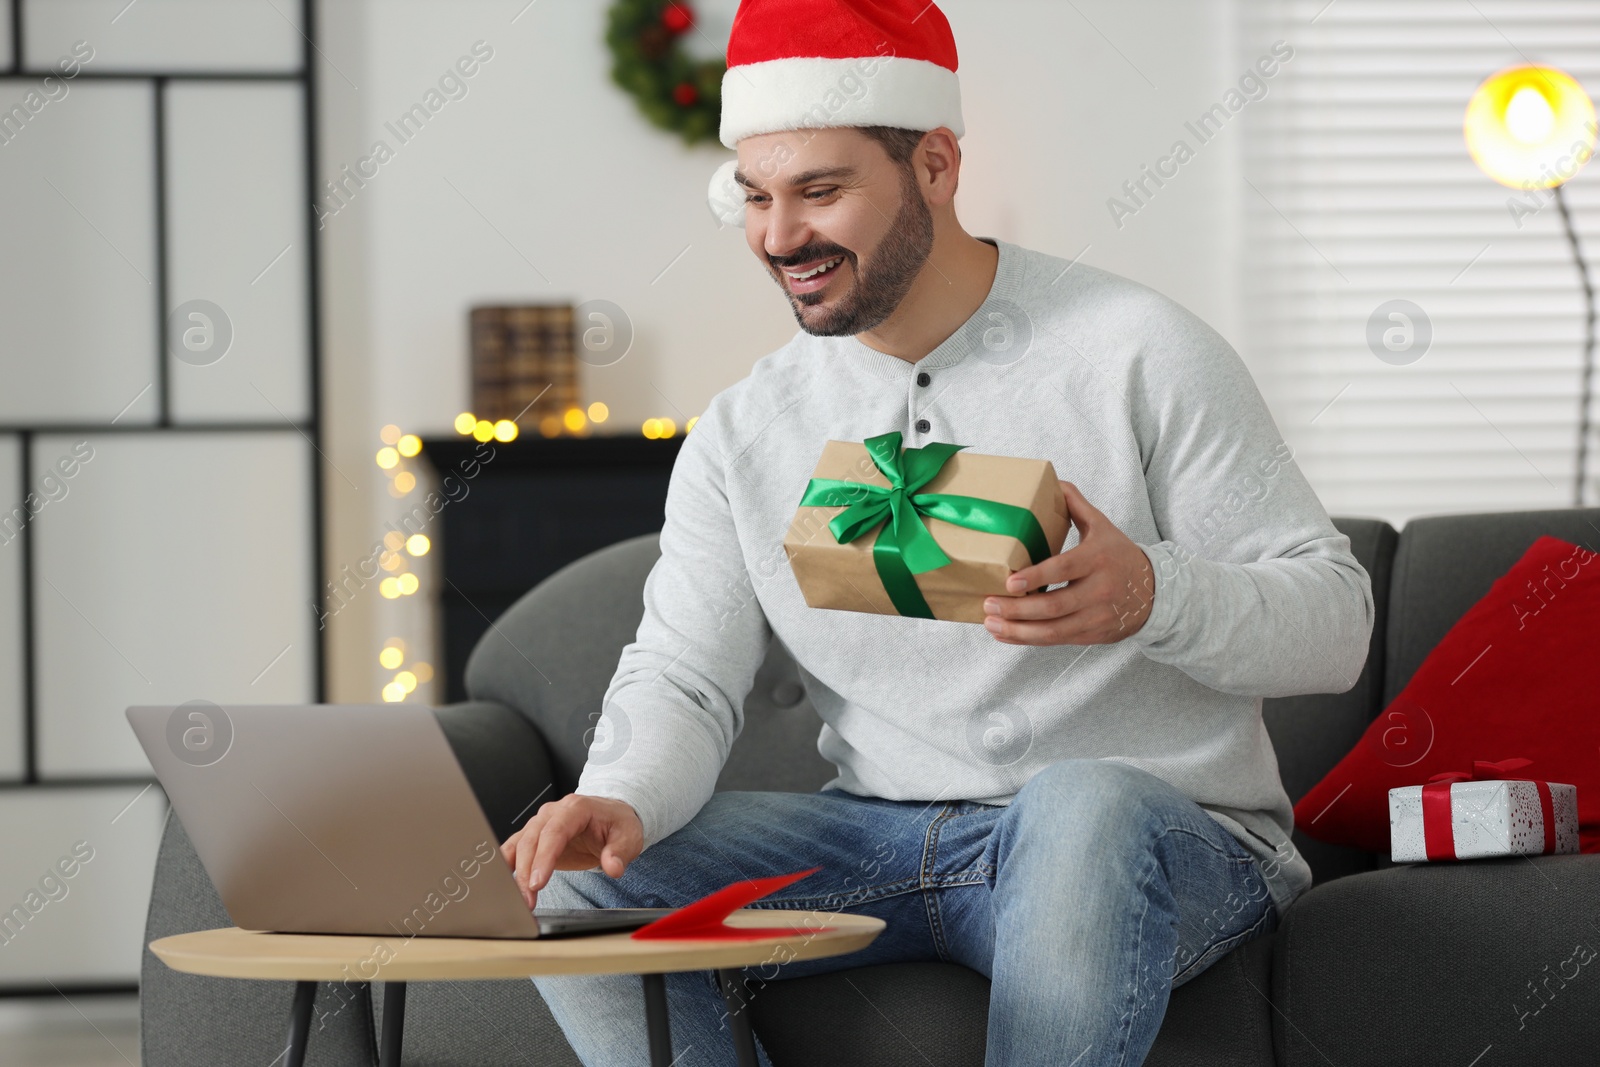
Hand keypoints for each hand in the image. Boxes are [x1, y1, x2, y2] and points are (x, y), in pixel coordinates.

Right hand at [499, 793, 643, 908]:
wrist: (610, 817)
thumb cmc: (617, 824)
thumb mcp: (629, 836)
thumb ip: (620, 852)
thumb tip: (612, 866)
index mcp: (576, 808)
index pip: (555, 832)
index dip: (544, 857)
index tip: (537, 882)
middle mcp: (553, 812)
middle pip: (532, 840)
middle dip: (526, 871)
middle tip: (527, 900)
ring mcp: (541, 823)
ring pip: (519, 845)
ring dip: (514, 872)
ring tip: (517, 898)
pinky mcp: (535, 837)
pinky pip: (514, 848)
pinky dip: (505, 864)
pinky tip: (501, 882)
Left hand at [982, 480, 1154, 644]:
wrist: (1154, 592)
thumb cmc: (1119, 555)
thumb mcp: (1102, 526)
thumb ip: (1076, 504)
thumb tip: (1052, 480)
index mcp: (1098, 558)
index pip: (1064, 569)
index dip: (1036, 578)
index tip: (1009, 582)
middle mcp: (1100, 590)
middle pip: (1054, 606)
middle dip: (1018, 609)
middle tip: (989, 604)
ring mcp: (1097, 616)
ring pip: (1054, 630)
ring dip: (1018, 630)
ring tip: (991, 624)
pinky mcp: (1094, 635)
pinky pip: (1058, 641)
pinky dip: (1029, 639)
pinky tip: (1007, 635)